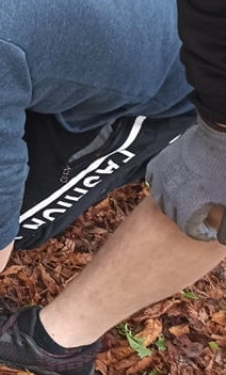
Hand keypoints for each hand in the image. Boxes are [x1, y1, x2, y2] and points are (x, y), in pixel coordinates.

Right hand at [146, 117, 225, 242]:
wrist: (219, 134)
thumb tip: (219, 240)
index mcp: (188, 207)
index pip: (190, 231)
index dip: (203, 233)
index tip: (212, 230)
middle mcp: (169, 196)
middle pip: (175, 217)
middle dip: (189, 219)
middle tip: (204, 215)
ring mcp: (161, 179)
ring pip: (162, 201)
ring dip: (175, 205)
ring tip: (190, 201)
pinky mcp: (158, 165)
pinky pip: (154, 184)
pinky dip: (163, 188)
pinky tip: (176, 185)